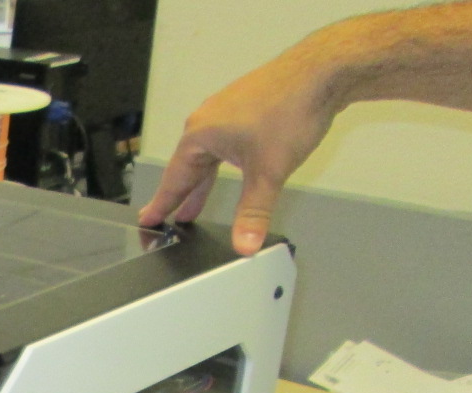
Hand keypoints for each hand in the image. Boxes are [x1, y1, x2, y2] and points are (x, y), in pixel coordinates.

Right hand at [138, 54, 336, 254]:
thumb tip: (245, 245)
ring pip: (207, 155)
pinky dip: (220, 162)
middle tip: (168, 218)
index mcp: (200, 135)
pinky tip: (230, 168)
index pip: (174, 180)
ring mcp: (226, 110)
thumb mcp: (268, 172)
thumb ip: (254, 213)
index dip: (161, 204)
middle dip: (181, 196)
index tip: (147, 219)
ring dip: (202, 181)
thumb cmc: (291, 108)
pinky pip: (224, 141)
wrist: (324, 69)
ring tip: (196, 203)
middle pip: (188, 168)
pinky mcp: (245, 106)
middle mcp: (207, 120)